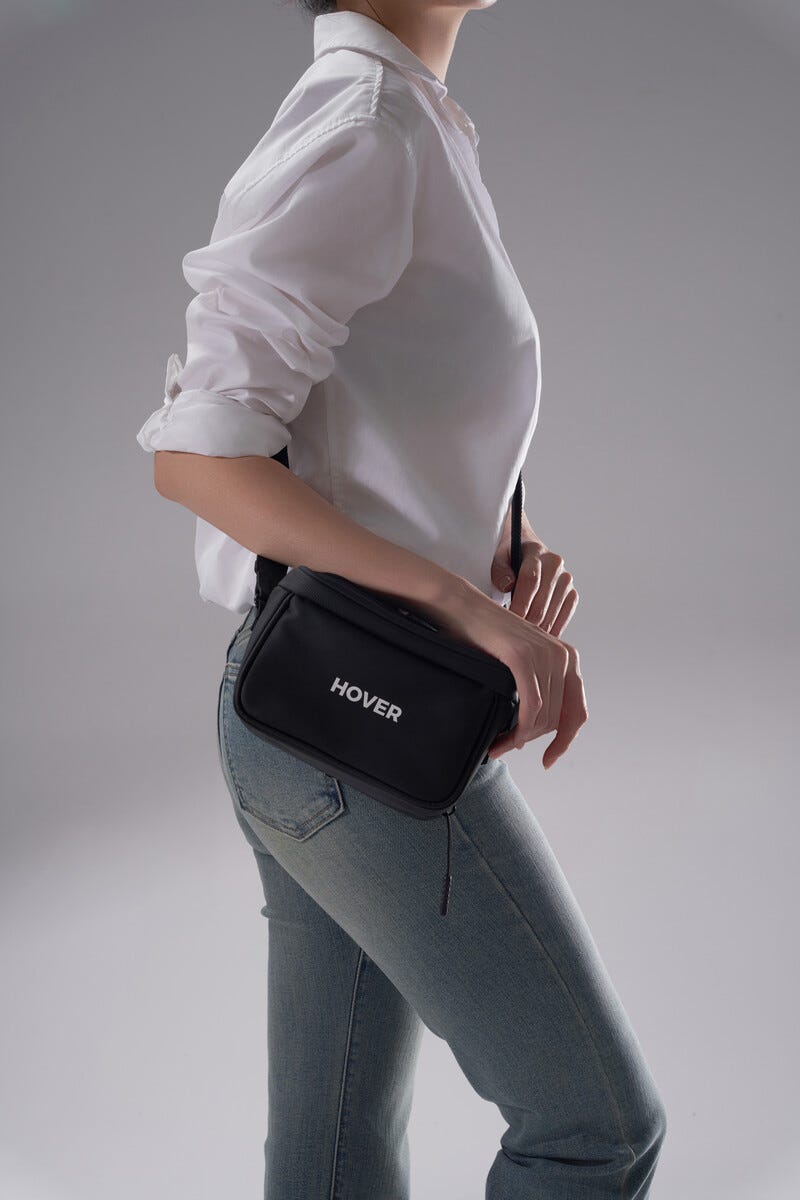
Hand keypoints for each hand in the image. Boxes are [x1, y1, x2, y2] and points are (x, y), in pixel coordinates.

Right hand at [420, 575, 587, 770]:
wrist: (460, 607)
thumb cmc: (483, 636)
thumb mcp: (521, 662)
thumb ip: (537, 687)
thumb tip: (538, 730)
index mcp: (567, 657)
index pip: (577, 711)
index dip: (566, 741)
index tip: (549, 760)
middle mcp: (563, 655)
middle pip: (559, 719)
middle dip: (532, 740)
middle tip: (505, 748)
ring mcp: (545, 655)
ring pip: (544, 716)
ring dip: (521, 738)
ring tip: (499, 744)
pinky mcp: (524, 658)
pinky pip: (532, 706)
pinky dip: (520, 729)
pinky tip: (504, 737)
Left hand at [490, 511, 577, 638]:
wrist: (527, 548)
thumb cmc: (510, 554)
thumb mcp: (498, 556)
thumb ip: (500, 570)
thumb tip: (508, 586)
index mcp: (537, 552)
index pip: (531, 581)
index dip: (520, 604)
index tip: (509, 620)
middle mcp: (556, 565)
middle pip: (541, 603)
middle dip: (526, 622)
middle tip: (512, 636)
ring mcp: (566, 580)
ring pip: (552, 613)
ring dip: (538, 629)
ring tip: (523, 640)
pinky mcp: (571, 593)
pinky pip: (565, 616)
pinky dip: (553, 629)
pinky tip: (540, 637)